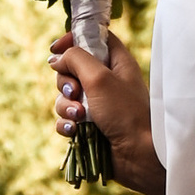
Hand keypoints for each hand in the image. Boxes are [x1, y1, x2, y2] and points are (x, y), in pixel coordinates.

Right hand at [49, 21, 162, 193]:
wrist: (138, 156)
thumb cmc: (125, 113)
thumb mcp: (100, 78)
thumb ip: (76, 60)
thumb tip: (56, 59)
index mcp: (117, 62)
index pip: (93, 39)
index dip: (73, 40)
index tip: (56, 49)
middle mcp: (107, 81)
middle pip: (72, 69)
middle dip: (66, 82)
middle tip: (76, 92)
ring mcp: (97, 105)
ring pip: (65, 97)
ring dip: (66, 107)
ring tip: (80, 118)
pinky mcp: (89, 127)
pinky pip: (66, 119)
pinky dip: (66, 124)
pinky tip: (74, 132)